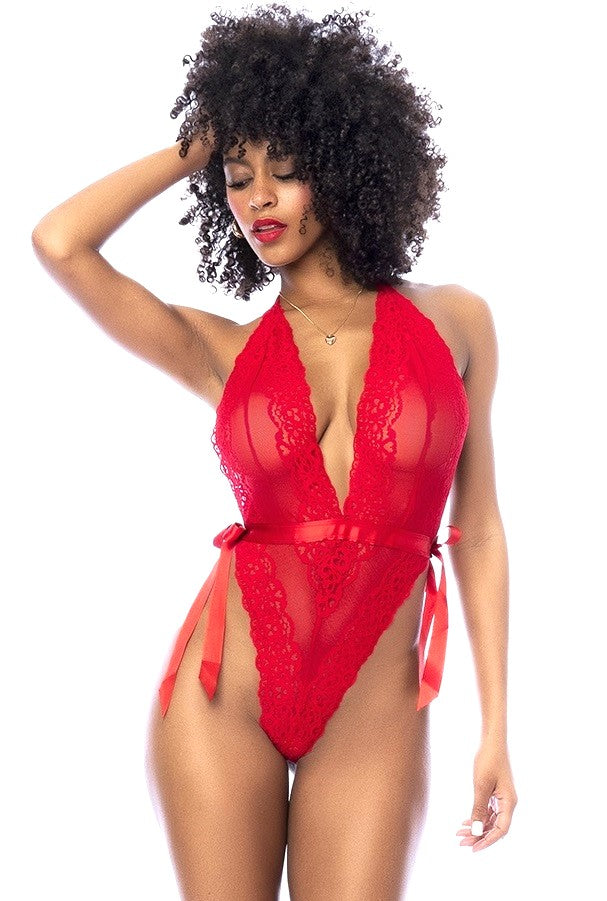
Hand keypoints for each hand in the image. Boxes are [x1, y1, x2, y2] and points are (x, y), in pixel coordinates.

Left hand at [456, 736, 516, 851]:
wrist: (492, 740)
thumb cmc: (488, 760)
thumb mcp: (481, 785)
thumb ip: (479, 809)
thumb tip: (477, 832)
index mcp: (509, 802)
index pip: (501, 830)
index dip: (487, 841)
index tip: (473, 849)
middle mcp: (508, 803)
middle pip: (495, 827)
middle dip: (478, 836)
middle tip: (460, 842)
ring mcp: (503, 798)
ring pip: (491, 820)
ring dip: (477, 827)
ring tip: (459, 833)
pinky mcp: (496, 792)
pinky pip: (488, 811)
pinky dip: (478, 817)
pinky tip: (466, 822)